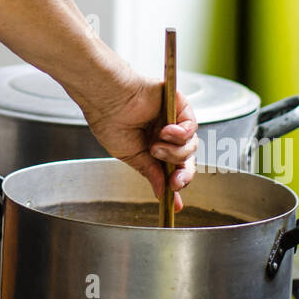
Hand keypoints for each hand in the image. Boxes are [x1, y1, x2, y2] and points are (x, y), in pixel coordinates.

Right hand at [82, 76, 197, 211]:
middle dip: (182, 173)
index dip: (175, 181)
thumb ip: (150, 172)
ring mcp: (172, 119)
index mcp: (151, 145)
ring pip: (190, 145)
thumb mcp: (131, 156)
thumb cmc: (110, 122)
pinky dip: (181, 133)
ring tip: (155, 146)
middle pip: (186, 158)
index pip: (171, 166)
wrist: (107, 100)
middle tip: (174, 181)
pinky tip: (166, 131)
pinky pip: (191, 126)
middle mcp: (164, 133)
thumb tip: (162, 193)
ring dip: (175, 152)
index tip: (175, 198)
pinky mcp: (178, 105)